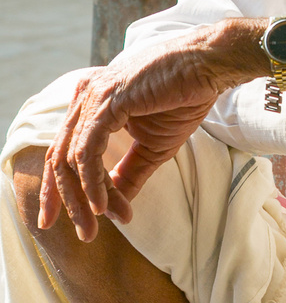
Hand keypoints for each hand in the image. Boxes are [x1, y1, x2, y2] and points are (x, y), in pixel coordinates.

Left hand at [39, 19, 270, 241]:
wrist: (208, 68)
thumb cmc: (185, 98)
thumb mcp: (153, 146)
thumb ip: (128, 173)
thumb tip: (108, 206)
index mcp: (92, 101)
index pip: (63, 149)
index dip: (59, 188)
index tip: (67, 221)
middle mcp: (85, 96)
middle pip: (58, 156)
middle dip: (63, 200)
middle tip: (82, 235)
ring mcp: (94, 97)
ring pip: (70, 159)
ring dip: (82, 198)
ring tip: (95, 226)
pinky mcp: (108, 101)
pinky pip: (87, 152)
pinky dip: (92, 182)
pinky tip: (101, 206)